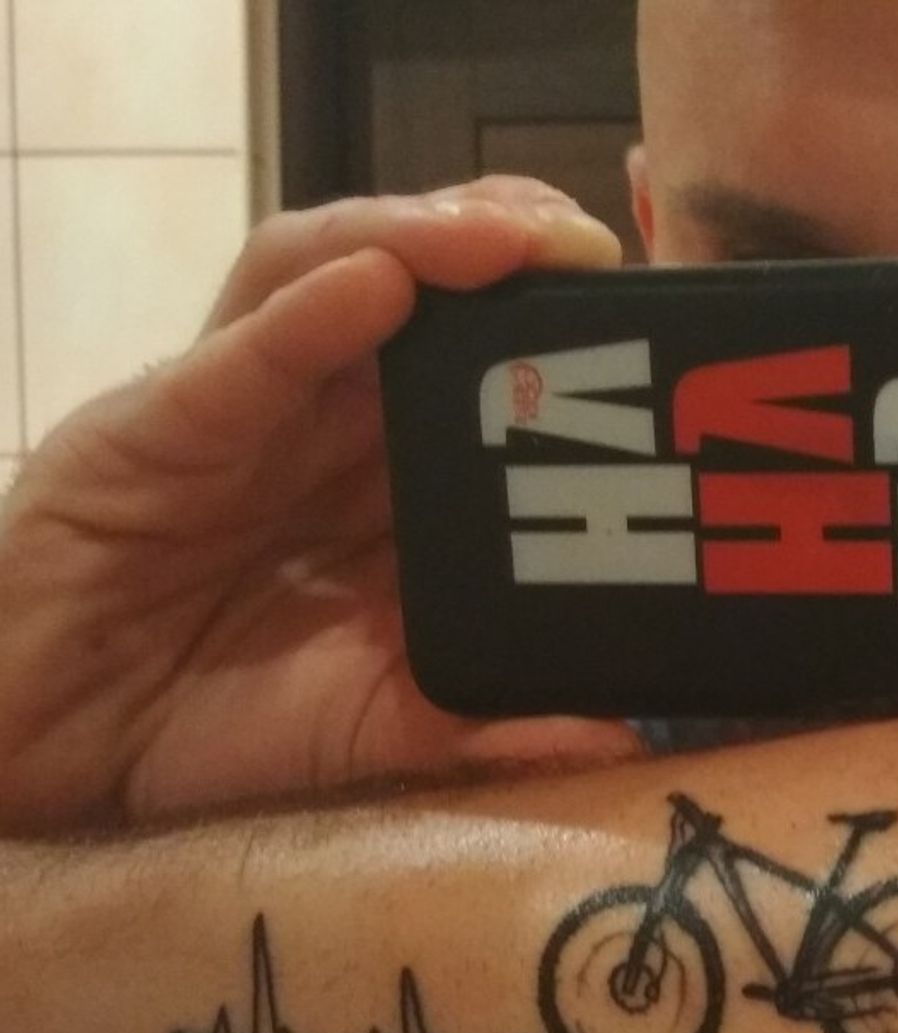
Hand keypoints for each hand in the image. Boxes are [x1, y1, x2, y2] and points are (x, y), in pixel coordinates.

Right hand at [0, 176, 643, 834]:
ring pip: (329, 279)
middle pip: (421, 300)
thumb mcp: (380, 730)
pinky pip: (239, 353)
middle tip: (597, 250)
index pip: (482, 382)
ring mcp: (241, 411)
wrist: (52, 748)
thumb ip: (489, 725)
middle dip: (508, 255)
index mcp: (386, 488)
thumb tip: (620, 736)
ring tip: (513, 234)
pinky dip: (308, 313)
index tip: (653, 337)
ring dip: (423, 243)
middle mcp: (323, 428)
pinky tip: (377, 281)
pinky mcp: (156, 425)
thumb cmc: (215, 724)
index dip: (563, 345)